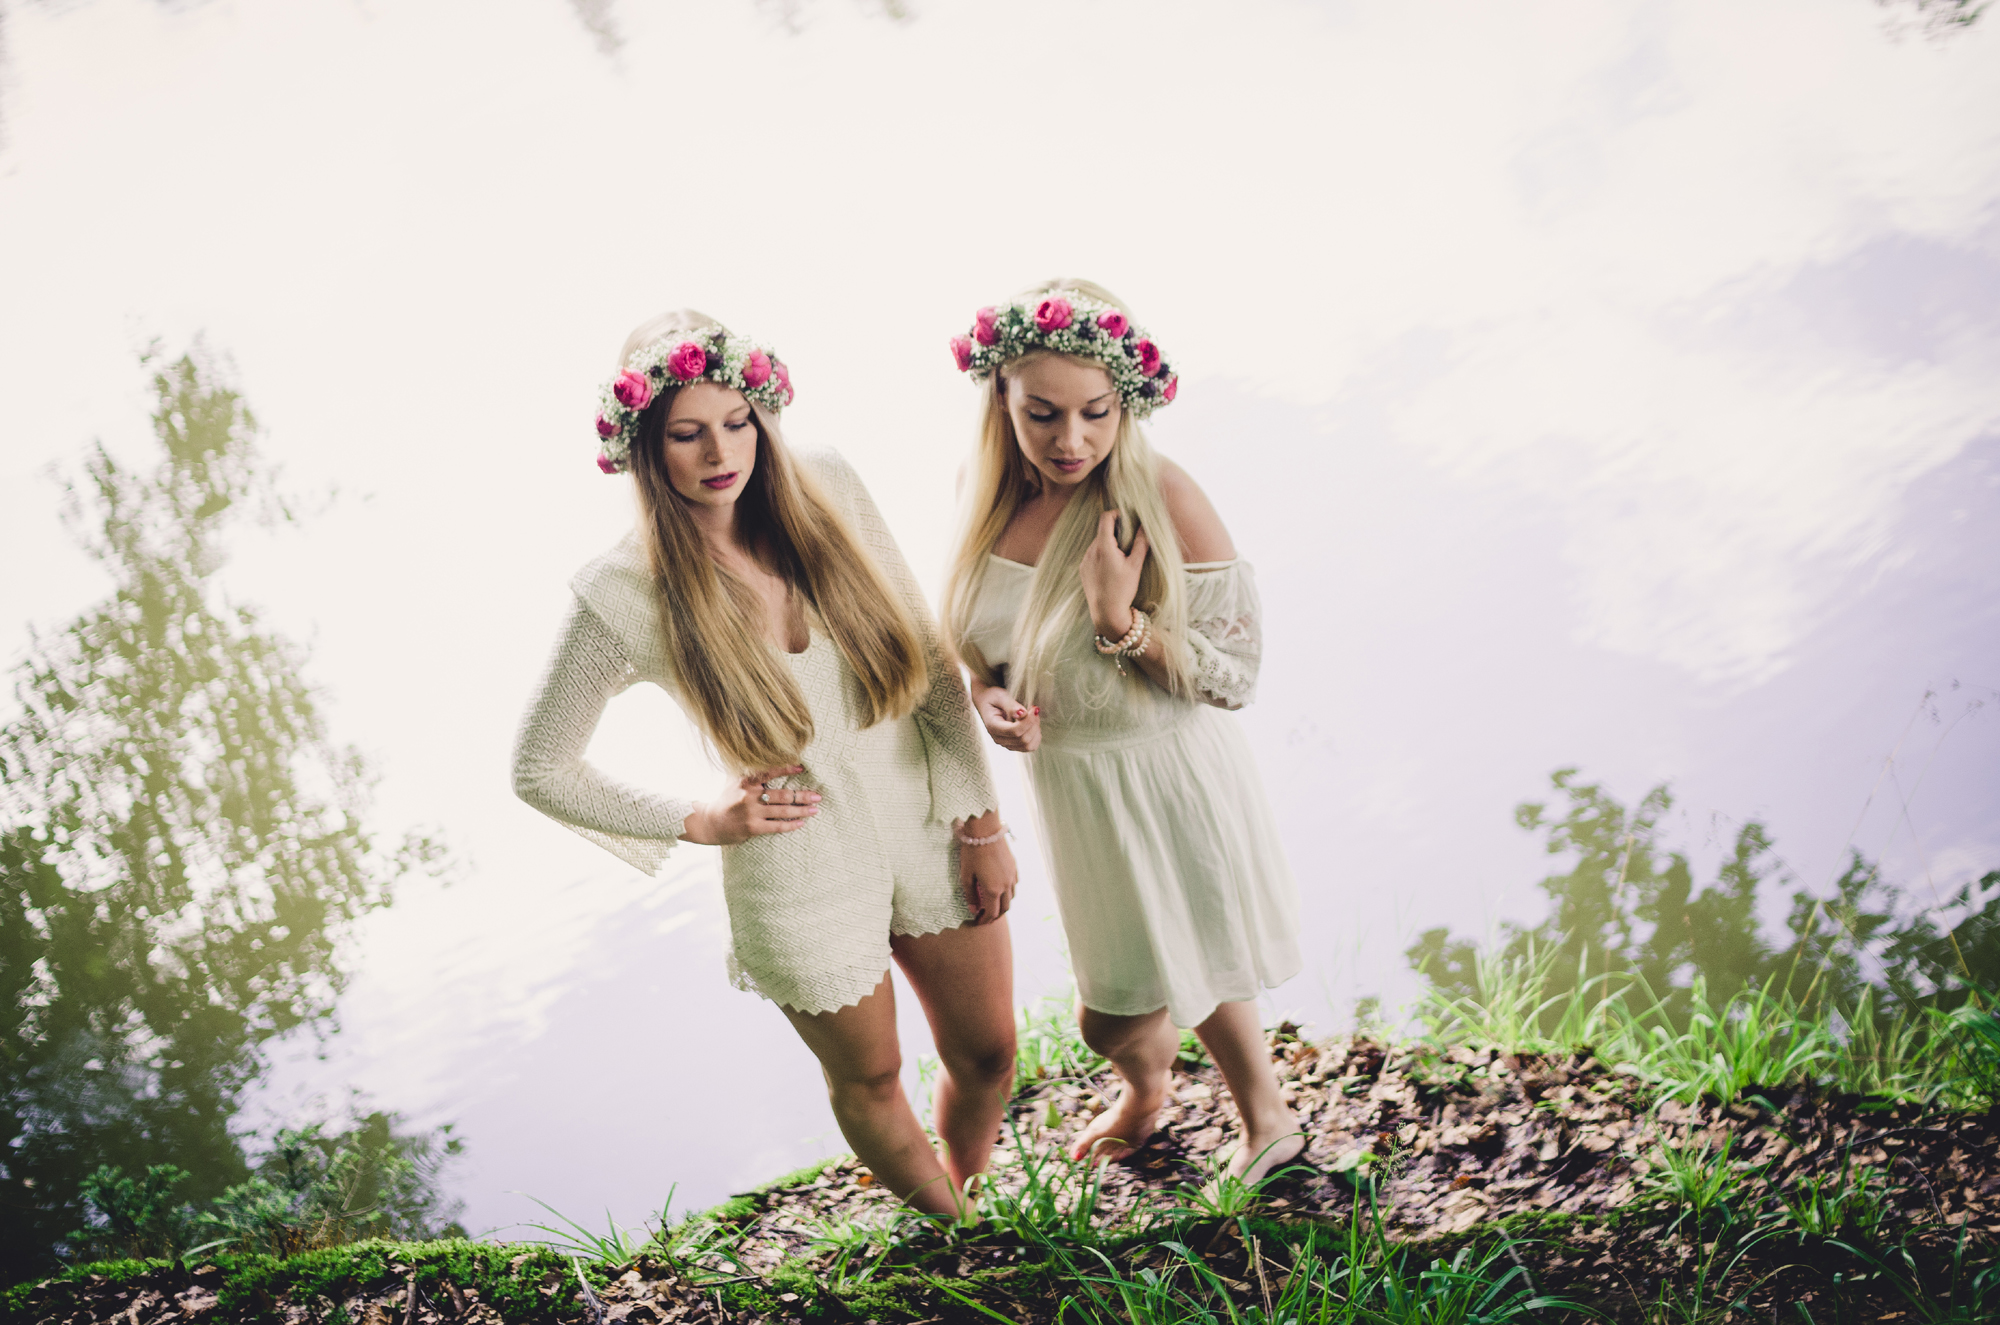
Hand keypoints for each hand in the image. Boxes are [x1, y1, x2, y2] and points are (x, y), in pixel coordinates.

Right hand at [680, 766, 819, 845]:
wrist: (710, 822)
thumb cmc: (726, 800)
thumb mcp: (735, 781)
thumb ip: (751, 773)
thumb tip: (769, 757)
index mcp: (747, 781)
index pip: (769, 771)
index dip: (787, 768)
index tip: (802, 766)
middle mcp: (750, 795)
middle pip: (782, 794)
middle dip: (803, 795)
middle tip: (818, 795)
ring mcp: (752, 812)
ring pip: (782, 811)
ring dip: (802, 810)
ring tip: (815, 809)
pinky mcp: (753, 828)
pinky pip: (777, 827)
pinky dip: (791, 825)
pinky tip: (802, 823)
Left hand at [958, 812, 1017, 924]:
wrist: (986, 831)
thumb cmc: (972, 853)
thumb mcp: (966, 875)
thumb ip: (970, 895)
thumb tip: (973, 909)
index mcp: (992, 890)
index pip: (991, 913)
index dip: (985, 920)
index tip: (978, 922)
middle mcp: (1005, 886)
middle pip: (1004, 908)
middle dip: (995, 915)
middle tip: (985, 916)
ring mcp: (1012, 876)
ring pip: (1011, 897)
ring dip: (1003, 904)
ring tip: (993, 903)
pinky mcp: (1014, 867)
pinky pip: (1014, 885)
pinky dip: (1008, 892)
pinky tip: (1000, 889)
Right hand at [974, 684, 1040, 752]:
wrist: (987, 702)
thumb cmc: (993, 698)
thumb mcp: (1000, 696)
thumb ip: (1010, 705)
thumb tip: (1022, 714)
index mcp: (993, 727)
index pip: (1014, 731)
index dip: (1028, 721)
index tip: (1034, 708)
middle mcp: (998, 739)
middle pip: (1023, 740)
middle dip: (1033, 724)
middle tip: (1034, 710)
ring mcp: (1006, 744)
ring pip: (1028, 746)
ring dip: (1036, 731)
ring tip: (1033, 717)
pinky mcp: (1013, 745)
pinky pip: (1029, 747)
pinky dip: (1036, 737)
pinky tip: (1033, 725)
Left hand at [1080, 509, 1148, 637]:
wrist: (1106, 613)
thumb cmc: (1123, 589)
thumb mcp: (1135, 566)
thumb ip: (1141, 543)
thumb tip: (1145, 526)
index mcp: (1103, 546)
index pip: (1106, 518)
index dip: (1117, 514)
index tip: (1127, 519)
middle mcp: (1090, 550)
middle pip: (1103, 531)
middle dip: (1116, 532)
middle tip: (1129, 542)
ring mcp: (1085, 560)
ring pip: (1098, 544)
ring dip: (1109, 545)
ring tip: (1121, 559)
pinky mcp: (1083, 570)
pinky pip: (1092, 555)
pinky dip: (1102, 556)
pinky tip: (1111, 570)